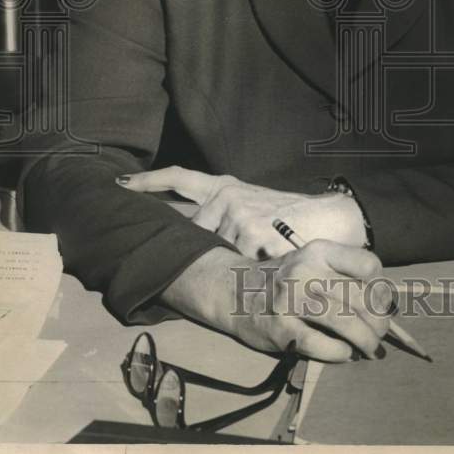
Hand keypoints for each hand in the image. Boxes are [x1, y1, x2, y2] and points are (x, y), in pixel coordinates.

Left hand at [117, 165, 366, 257]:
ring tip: (259, 260)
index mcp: (225, 187)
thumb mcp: (254, 205)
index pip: (179, 179)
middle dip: (198, 246)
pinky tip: (266, 269)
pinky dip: (250, 274)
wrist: (333, 219)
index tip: (121, 183)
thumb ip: (223, 215)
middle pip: (193, 230)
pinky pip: (239, 268)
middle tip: (210, 250)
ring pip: (216, 254)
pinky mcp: (253, 241)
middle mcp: (227, 199)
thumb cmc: (293, 217)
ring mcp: (238, 219)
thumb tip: (191, 233)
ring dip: (232, 264)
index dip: (148, 181)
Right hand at [160, 241, 392, 362]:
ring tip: (369, 348)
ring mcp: (291, 300)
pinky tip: (344, 353)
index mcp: (319, 251)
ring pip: (345, 321)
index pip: (368, 264)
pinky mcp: (280, 328)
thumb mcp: (312, 262)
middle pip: (361, 297)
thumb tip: (385, 306)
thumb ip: (343, 275)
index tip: (381, 302)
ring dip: (365, 340)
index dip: (382, 287)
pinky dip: (340, 353)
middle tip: (379, 333)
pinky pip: (320, 344)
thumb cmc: (286, 279)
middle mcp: (306, 271)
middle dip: (379, 321)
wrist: (234, 290)